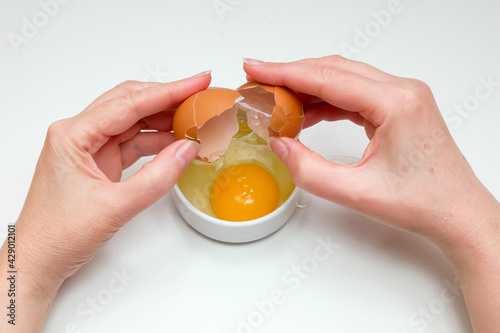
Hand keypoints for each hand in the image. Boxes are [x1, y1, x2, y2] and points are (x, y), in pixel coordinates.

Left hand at [0, 73, 210, 331]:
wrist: (39, 261)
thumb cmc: (58, 235)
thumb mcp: (115, 207)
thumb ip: (157, 177)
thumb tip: (188, 149)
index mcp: (74, 135)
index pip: (130, 103)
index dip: (169, 91)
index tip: (198, 82)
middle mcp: (80, 133)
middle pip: (131, 103)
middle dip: (169, 98)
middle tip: (202, 95)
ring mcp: (90, 147)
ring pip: (134, 121)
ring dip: (165, 120)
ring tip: (196, 118)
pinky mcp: (100, 161)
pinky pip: (134, 141)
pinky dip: (157, 141)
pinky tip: (178, 141)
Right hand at [244, 56, 499, 331]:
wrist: (457, 213)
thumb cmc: (423, 202)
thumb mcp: (357, 193)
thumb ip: (309, 170)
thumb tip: (280, 144)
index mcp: (396, 103)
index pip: (327, 78)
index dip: (284, 72)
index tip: (255, 70)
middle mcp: (401, 91)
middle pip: (333, 70)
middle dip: (290, 74)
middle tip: (258, 82)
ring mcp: (402, 97)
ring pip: (342, 79)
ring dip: (307, 87)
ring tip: (275, 100)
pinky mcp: (398, 107)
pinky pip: (353, 94)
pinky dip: (325, 100)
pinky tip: (304, 113)